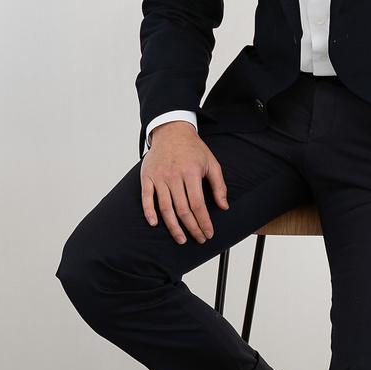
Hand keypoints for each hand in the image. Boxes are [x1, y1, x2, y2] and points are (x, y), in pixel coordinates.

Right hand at [141, 121, 227, 243]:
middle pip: (182, 209)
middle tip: (198, 239)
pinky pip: (146, 198)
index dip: (204, 222)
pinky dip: (149, 212)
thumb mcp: (211, 163)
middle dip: (192, 228)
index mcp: (191, 173)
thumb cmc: (193, 148)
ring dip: (173, 226)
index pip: (198, 204)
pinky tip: (155, 224)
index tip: (208, 233)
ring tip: (181, 239)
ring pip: (165, 208)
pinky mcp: (147, 176)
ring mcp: (159, 177)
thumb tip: (224, 207)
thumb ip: (219, 185)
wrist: (172, 130)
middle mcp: (174, 176)